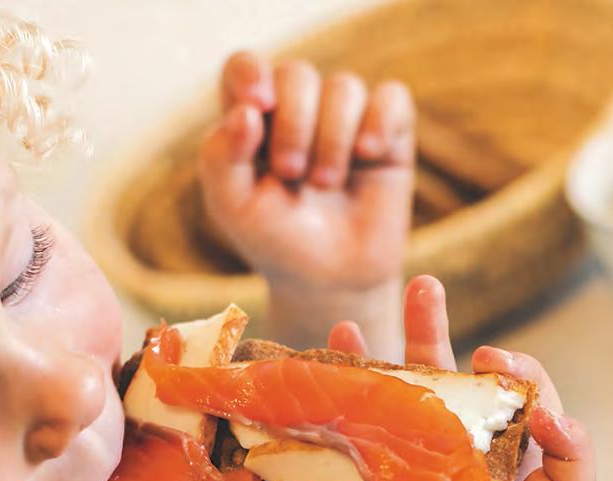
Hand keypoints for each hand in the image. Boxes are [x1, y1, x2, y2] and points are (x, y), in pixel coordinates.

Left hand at [199, 52, 414, 292]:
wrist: (329, 280)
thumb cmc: (275, 241)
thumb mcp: (232, 207)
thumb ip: (221, 158)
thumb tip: (247, 112)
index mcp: (252, 121)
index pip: (243, 68)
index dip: (249, 74)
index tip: (257, 106)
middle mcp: (297, 111)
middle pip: (295, 74)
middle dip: (293, 124)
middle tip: (290, 173)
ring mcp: (344, 119)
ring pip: (343, 87)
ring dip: (331, 139)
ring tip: (325, 184)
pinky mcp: (389, 132)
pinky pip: (391, 97)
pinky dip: (379, 122)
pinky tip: (369, 155)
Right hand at [331, 276, 596, 480]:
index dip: (570, 443)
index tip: (546, 416)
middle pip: (506, 416)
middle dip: (509, 375)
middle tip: (489, 351)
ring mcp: (416, 465)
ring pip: (438, 391)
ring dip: (432, 336)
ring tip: (424, 287)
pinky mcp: (368, 456)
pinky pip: (373, 398)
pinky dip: (361, 362)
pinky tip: (340, 334)